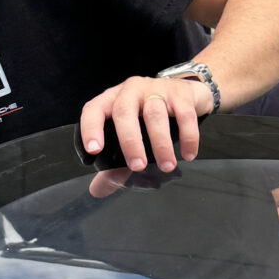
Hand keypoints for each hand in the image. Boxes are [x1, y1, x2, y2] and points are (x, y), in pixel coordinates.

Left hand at [80, 73, 210, 174]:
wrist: (186, 91)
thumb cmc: (152, 113)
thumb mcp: (131, 130)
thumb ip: (113, 161)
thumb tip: (98, 189)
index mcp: (113, 100)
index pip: (94, 109)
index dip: (91, 128)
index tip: (94, 150)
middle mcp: (131, 91)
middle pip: (124, 112)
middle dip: (130, 142)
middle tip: (138, 167)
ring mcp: (156, 89)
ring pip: (155, 115)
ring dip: (161, 144)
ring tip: (166, 165)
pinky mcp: (181, 93)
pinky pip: (184, 115)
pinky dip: (187, 137)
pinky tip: (187, 154)